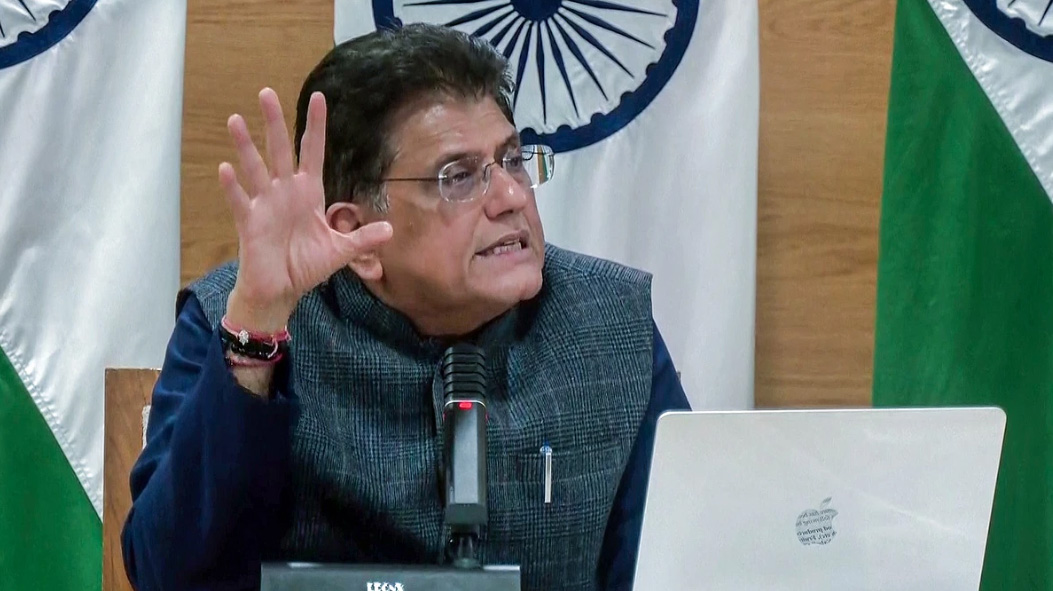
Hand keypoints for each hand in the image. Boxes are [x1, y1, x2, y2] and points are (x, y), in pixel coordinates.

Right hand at [218, 88, 391, 330]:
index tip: (318, 97)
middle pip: (280, 150)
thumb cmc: (306, 266)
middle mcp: (285, 192)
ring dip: (245, 146)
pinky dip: (232, 186)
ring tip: (236, 120)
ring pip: (255, 168)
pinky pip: (240, 201)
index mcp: (308, 193)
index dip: (316, 127)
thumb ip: (363, 238)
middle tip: (266, 92)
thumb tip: (390, 229)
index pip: (312, 152)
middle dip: (275, 123)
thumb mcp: (340, 251)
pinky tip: (226, 169)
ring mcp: (265, 204)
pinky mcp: (250, 223)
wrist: (281, 290)